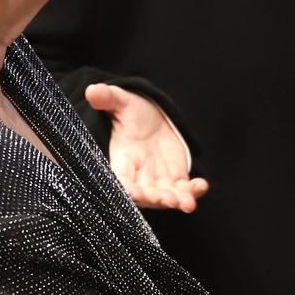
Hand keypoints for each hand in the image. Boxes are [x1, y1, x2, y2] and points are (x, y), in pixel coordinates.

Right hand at [85, 83, 207, 211]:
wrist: (152, 117)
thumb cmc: (132, 112)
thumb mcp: (121, 102)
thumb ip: (108, 98)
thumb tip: (93, 91)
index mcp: (122, 160)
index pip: (120, 179)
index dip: (126, 188)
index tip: (133, 194)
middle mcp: (139, 175)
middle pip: (145, 194)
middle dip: (156, 199)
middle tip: (167, 200)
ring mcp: (158, 179)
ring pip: (166, 196)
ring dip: (177, 201)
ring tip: (188, 204)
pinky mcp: (176, 178)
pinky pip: (184, 189)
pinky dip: (193, 191)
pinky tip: (201, 186)